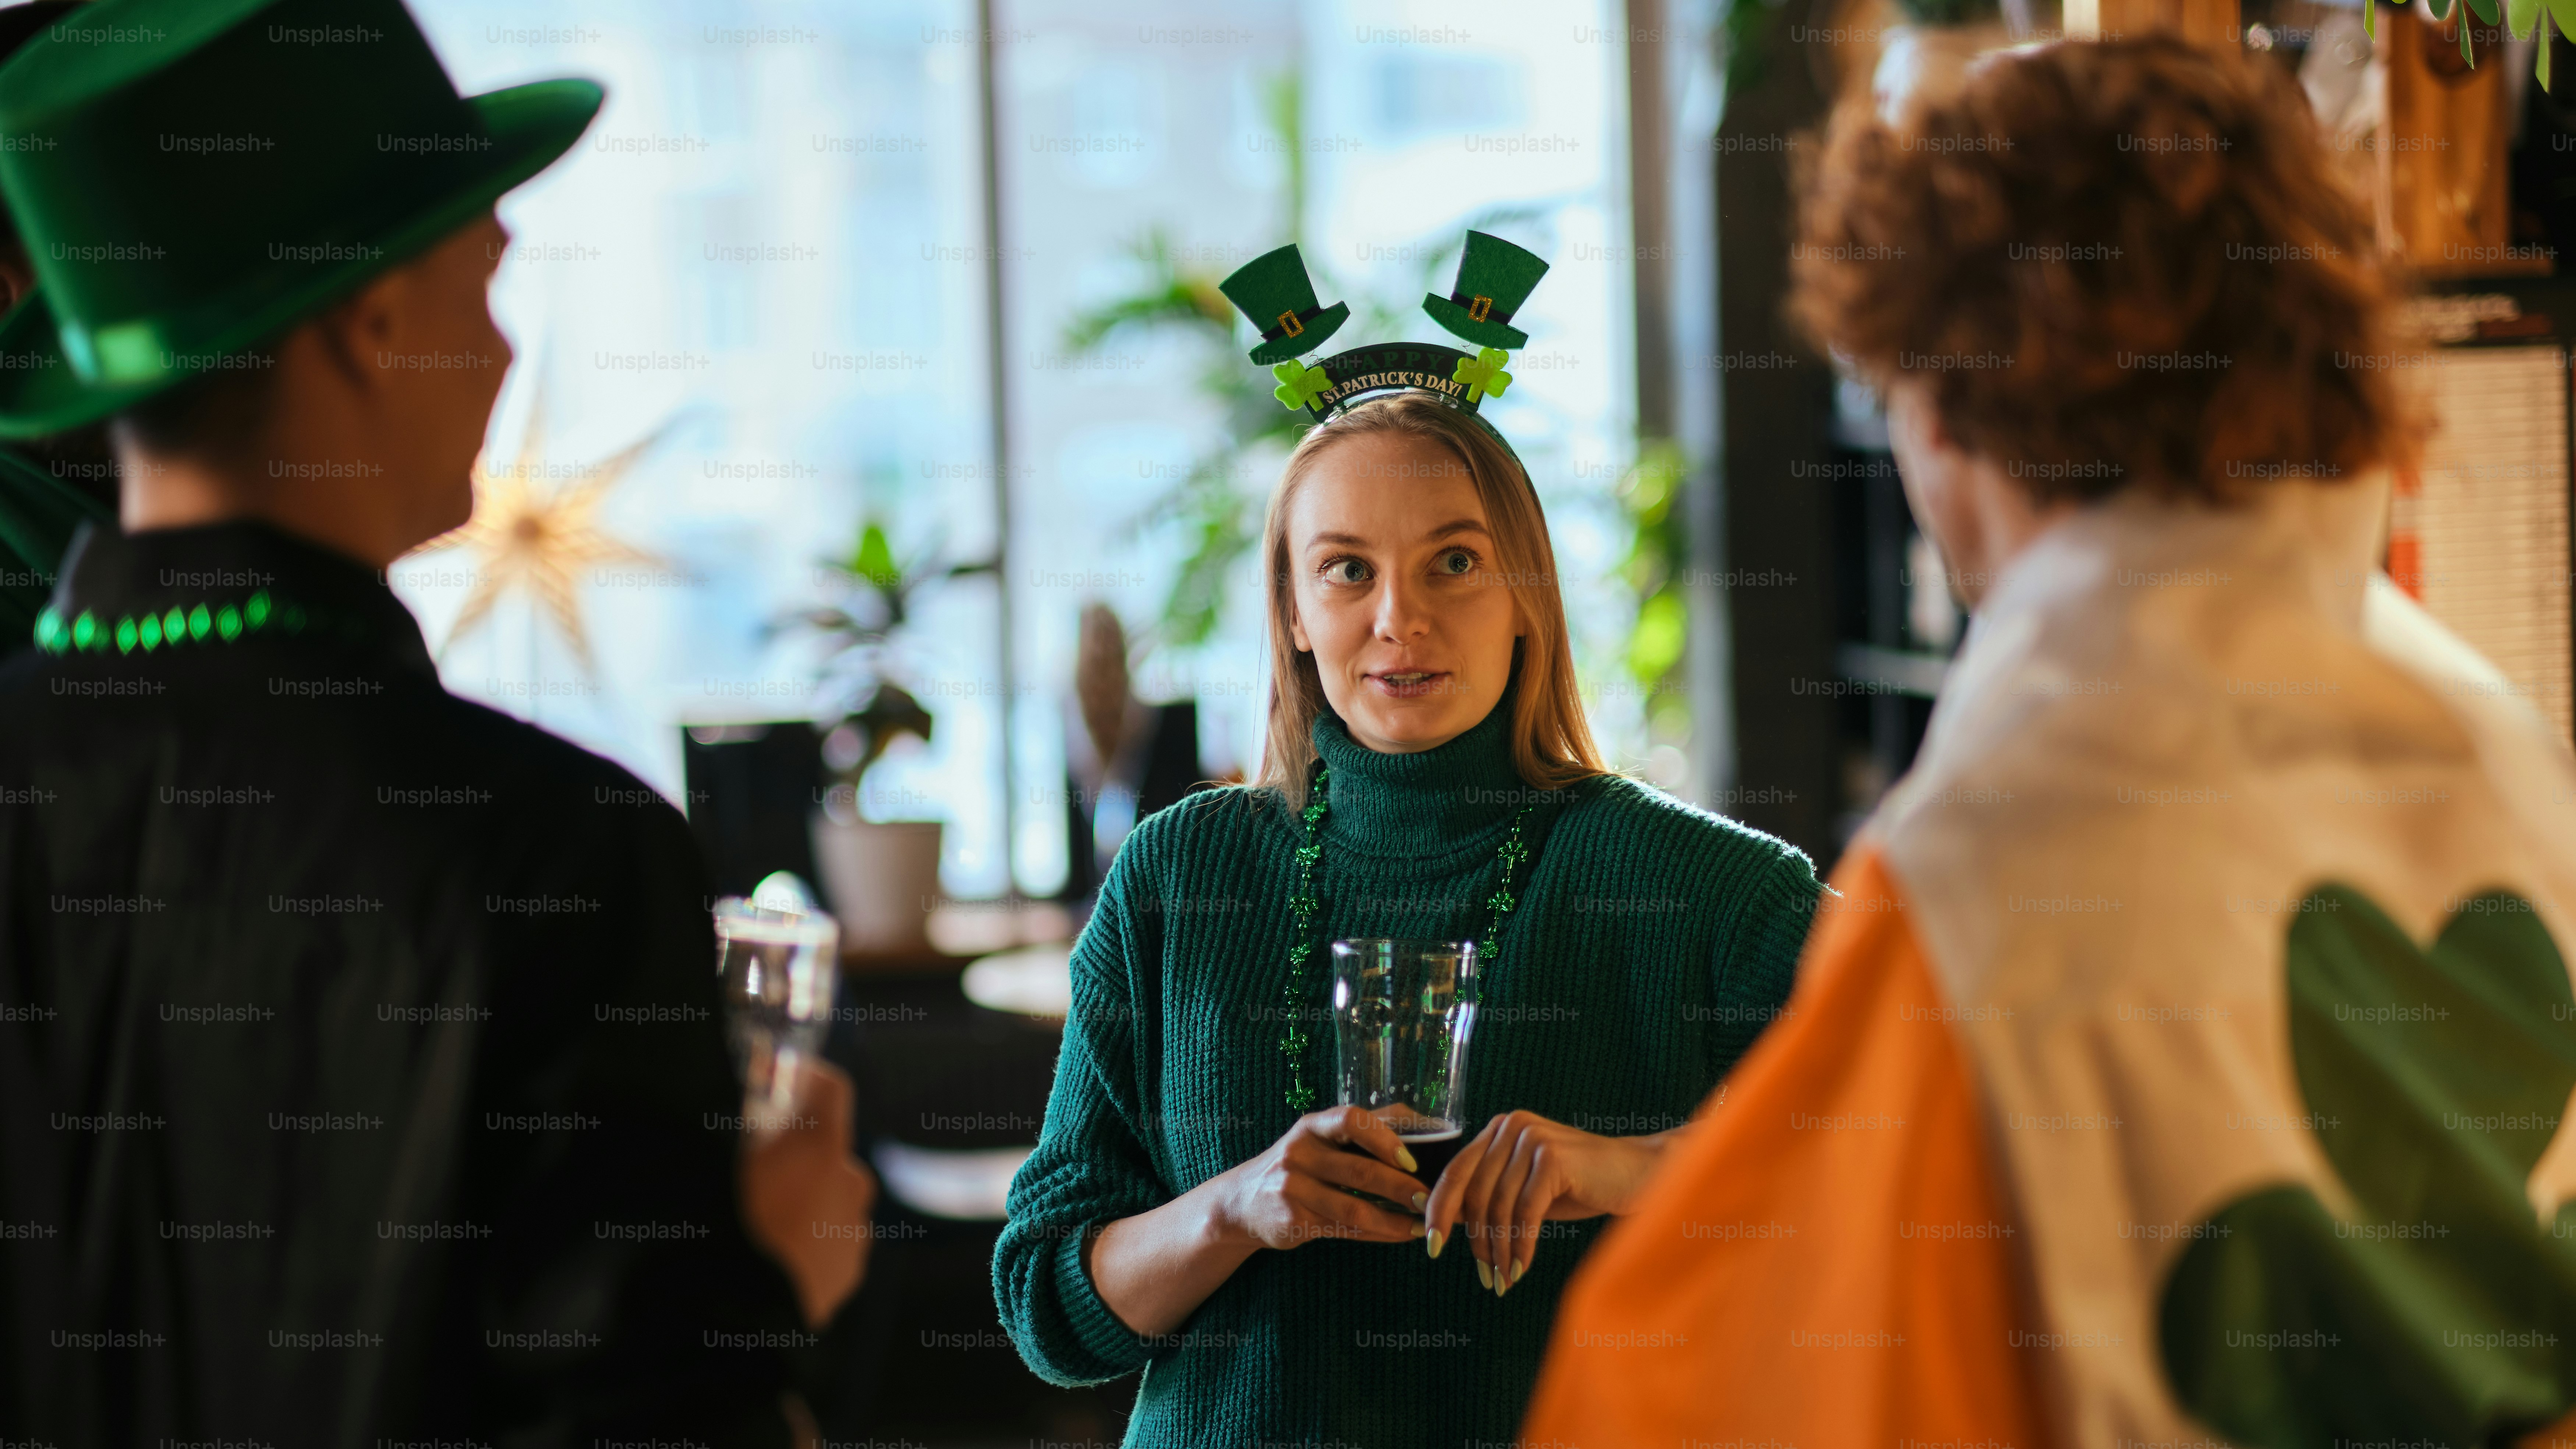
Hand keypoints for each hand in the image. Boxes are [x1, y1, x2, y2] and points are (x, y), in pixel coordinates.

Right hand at [739, 1058, 878, 1328]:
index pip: (831, 1089)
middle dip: (796, 1153)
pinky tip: (776, 1257)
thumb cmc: (733, 1237)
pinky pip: (831, 1238)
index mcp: (823, 1152)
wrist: (751, 1320)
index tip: (782, 1080)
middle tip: (754, 1171)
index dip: (807, 1078)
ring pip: (829, 1197)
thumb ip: (742, 1131)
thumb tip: (745, 1108)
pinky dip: (809, 1239)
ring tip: (761, 1225)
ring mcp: (856, 1228)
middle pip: (826, 1150)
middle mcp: (852, 1183)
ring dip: (803, 1200)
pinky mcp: (851, 1267)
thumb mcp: (725, 1170)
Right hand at [1209, 1105, 1432, 1251]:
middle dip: (1401, 1187)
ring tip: (1423, 1223)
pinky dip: (1378, 1234)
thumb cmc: (1298, 1164)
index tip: (1411, 1159)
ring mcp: (1293, 1189)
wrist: (1242, 1203)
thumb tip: (1428, 1125)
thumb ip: (1366, 1128)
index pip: (1351, 1120)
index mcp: (1312, 1126)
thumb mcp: (1320, 1137)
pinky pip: (1344, 1230)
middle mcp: (1299, 1153)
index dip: (1385, 1138)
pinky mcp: (1293, 1221)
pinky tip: (1400, 1234)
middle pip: (1359, 1170)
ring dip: (1395, 1219)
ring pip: (1355, 1209)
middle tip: (1431, 1198)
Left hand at [1423, 1110, 1669, 1296]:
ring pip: (1499, 1207)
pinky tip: (1522, 1270)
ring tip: (1505, 1280)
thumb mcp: (1529, 1190)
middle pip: (1475, 1194)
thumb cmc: (1583, 1186)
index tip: (1431, 1245)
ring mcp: (1531, 1138)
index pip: (1456, 1172)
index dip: (1438, 1210)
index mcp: (1500, 1129)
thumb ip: (1494, 1197)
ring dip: (1500, 1251)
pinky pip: (1525, 1212)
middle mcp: (1511, 1125)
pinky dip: (1521, 1246)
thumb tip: (1452, 1226)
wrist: (1640, 1174)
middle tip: (1486, 1278)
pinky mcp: (1551, 1158)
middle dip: (1476, 1242)